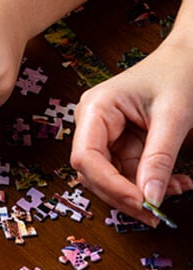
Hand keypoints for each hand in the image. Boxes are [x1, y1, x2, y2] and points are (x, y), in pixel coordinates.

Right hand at [71, 35, 192, 224]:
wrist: (189, 55)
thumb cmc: (179, 72)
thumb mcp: (173, 116)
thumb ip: (160, 159)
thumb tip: (151, 199)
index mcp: (95, 109)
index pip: (87, 158)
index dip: (110, 185)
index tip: (141, 203)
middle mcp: (92, 124)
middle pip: (94, 174)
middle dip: (124, 195)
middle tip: (156, 214)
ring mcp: (104, 135)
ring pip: (110, 178)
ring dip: (140, 192)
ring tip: (177, 191)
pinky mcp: (119, 143)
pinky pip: (127, 173)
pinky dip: (150, 183)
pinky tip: (176, 183)